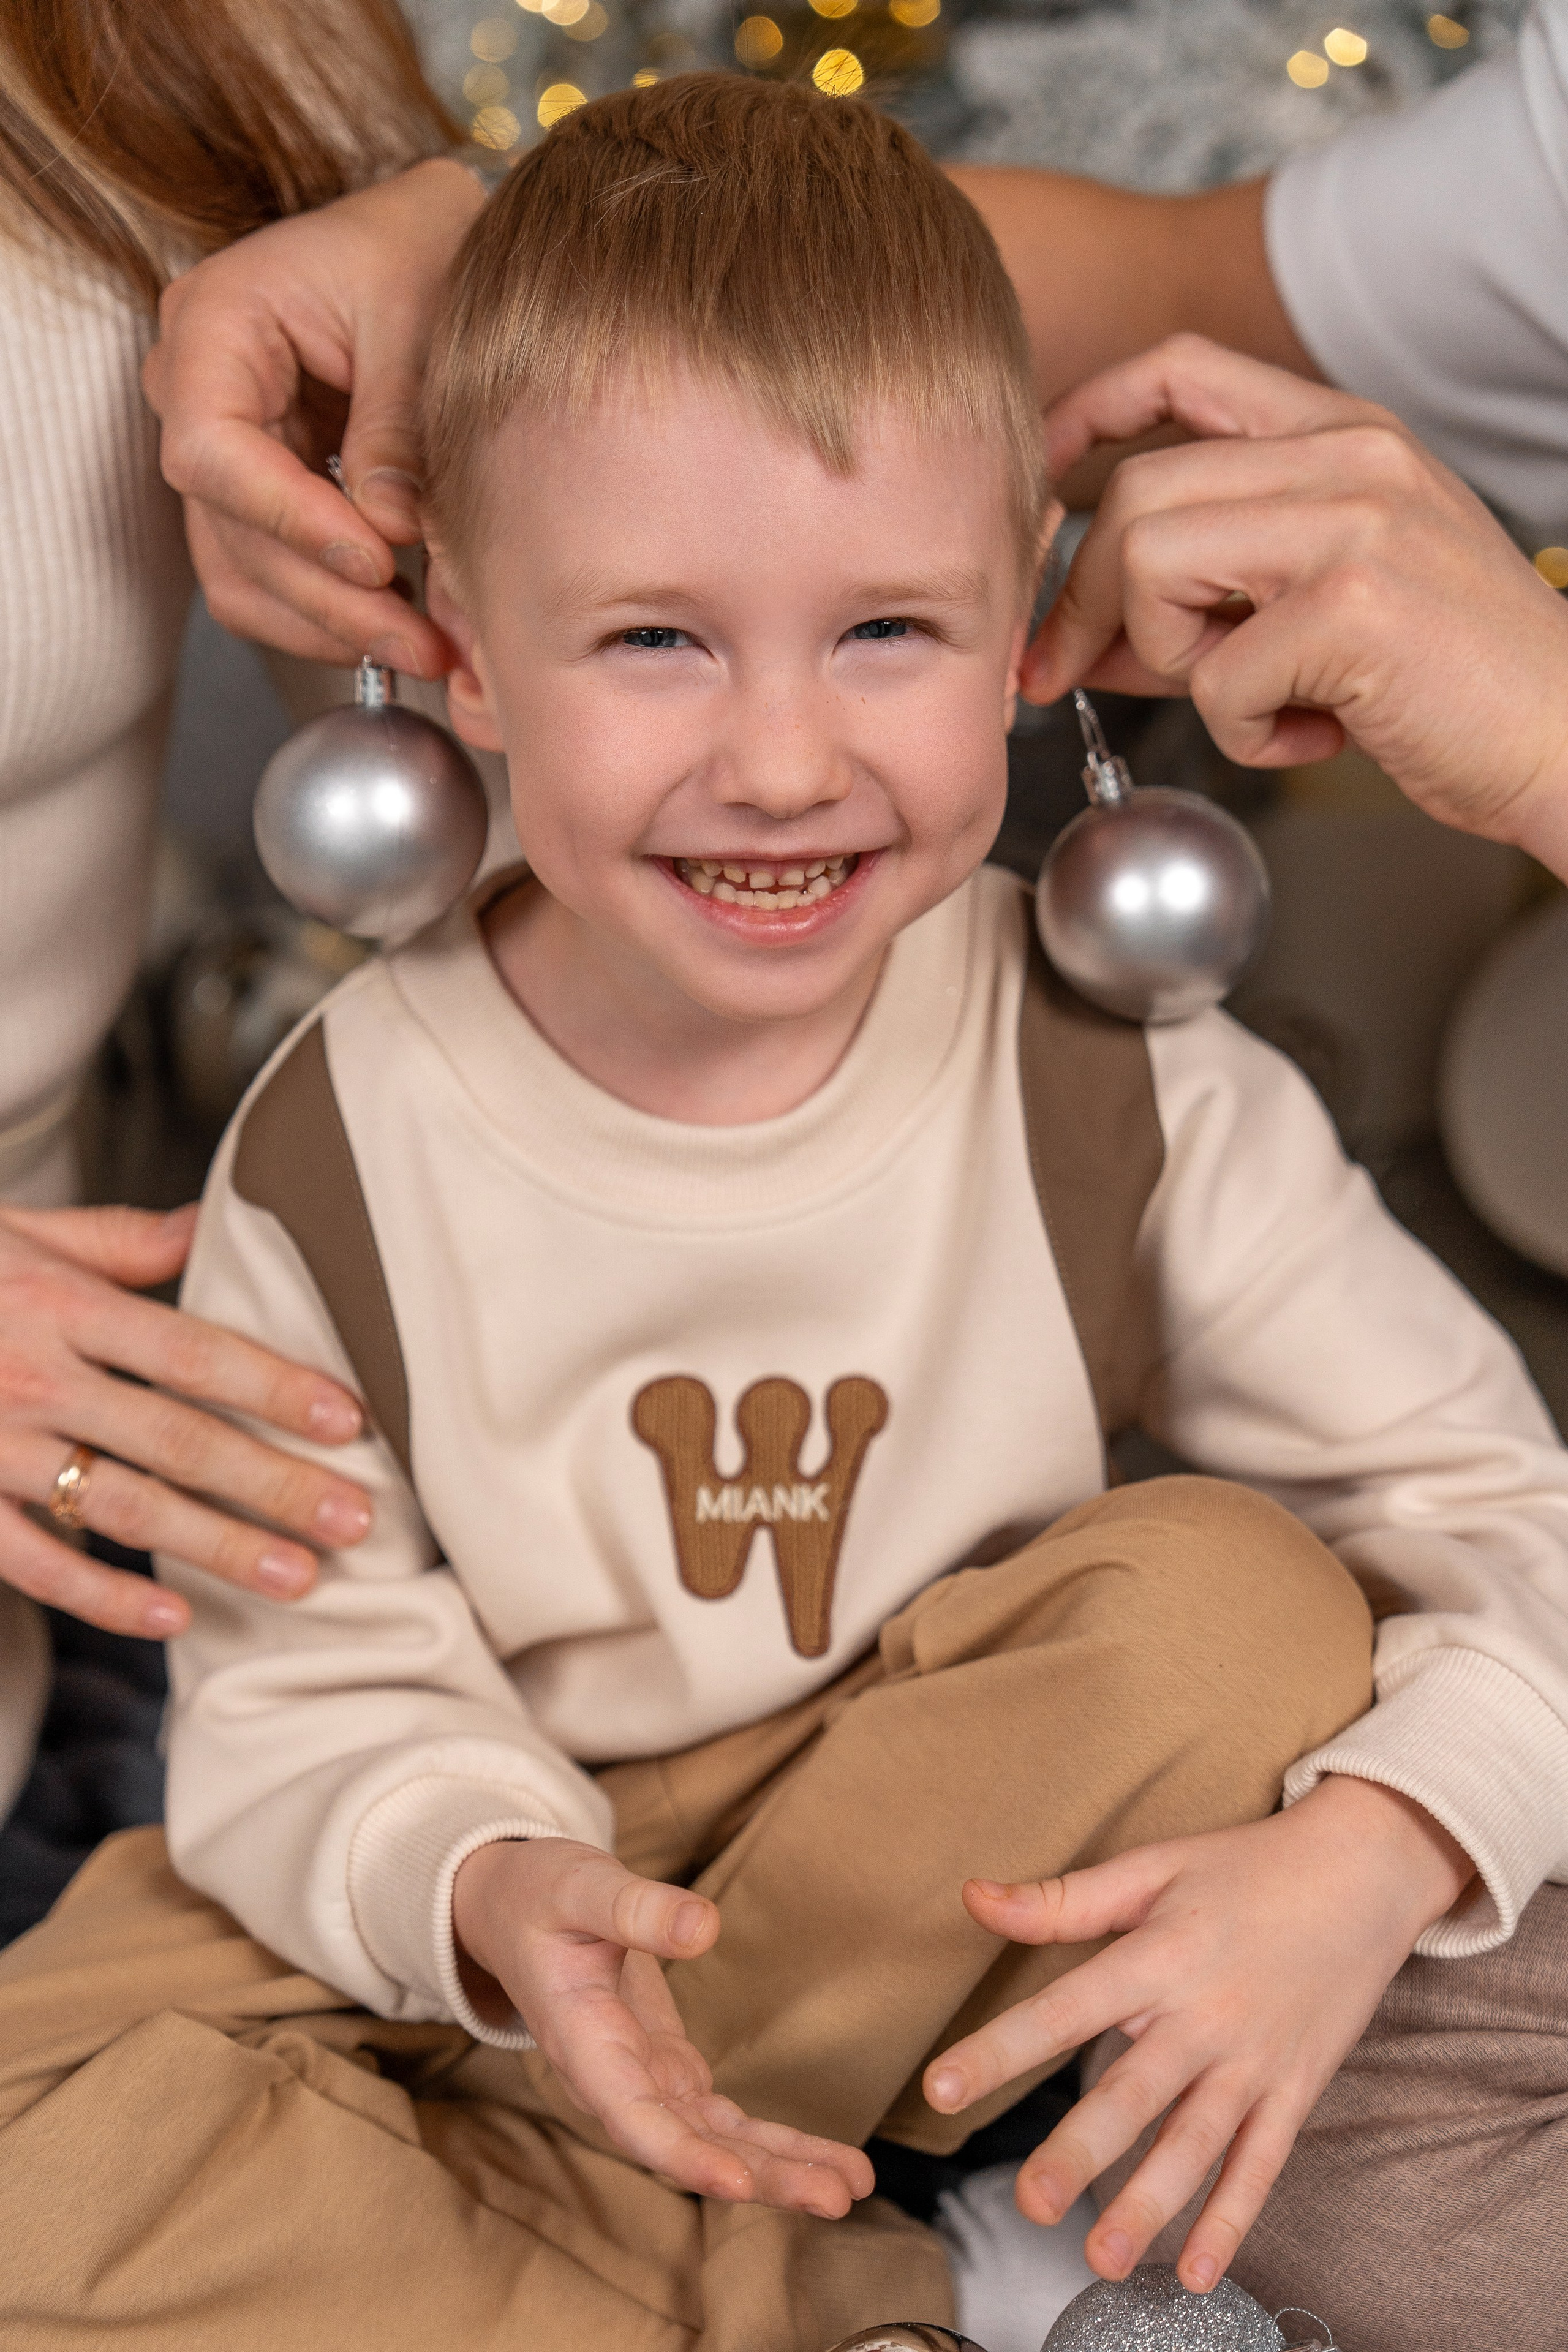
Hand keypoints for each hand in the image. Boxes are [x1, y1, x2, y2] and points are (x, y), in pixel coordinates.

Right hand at [0, 1204, 370, 1636]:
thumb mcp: (20, 1235)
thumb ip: (118, 1240)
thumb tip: (209, 1225)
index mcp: (59, 1305)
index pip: (191, 1351)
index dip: (274, 1387)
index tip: (349, 1421)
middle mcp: (33, 1378)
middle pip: (177, 1439)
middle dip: (275, 1485)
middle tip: (357, 1522)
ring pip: (122, 1507)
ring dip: (217, 1547)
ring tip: (298, 1577)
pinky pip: (34, 1562)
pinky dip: (103, 1594)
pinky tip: (172, 1616)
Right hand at [143, 158, 484, 675]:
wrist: (422, 241)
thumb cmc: (416, 250)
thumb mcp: (420, 315)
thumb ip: (397, 425)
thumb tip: (390, 531)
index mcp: (213, 322)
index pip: (210, 451)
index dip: (288, 519)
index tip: (375, 561)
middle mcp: (193, 391)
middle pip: (230, 530)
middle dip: (330, 597)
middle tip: (426, 643)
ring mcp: (219, 449)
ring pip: (242, 573)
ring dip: (329, 624)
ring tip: (426, 649)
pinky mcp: (255, 493)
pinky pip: (266, 580)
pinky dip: (325, 617)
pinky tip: (396, 627)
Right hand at [452, 1837, 874, 2215]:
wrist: (518, 1912)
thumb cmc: (541, 1897)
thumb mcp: (579, 1886)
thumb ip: (636, 1909)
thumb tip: (705, 1927)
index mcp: (582, 2042)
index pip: (634, 2117)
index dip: (684, 2156)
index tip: (738, 2183)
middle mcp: (613, 2080)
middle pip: (689, 2145)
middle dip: (761, 2177)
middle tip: (836, 2197)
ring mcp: (645, 2081)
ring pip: (715, 2140)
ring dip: (780, 2167)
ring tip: (850, 2185)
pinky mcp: (669, 2071)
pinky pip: (724, 2119)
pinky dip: (772, 2141)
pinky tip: (824, 2160)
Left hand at [924, 1775, 1472, 2291]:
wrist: (1363, 1873)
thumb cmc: (1244, 1868)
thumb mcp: (1152, 1868)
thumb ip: (1062, 1899)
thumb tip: (973, 1897)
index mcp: (1157, 1956)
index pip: (1065, 2008)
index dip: (1001, 2048)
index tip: (940, 2088)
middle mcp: (1203, 2016)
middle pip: (1133, 2092)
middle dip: (1080, 2151)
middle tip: (1029, 2204)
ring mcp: (1253, 2061)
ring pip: (1194, 2144)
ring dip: (1148, 2205)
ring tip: (1102, 2259)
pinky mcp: (1294, 2090)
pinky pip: (1261, 2165)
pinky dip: (1231, 2221)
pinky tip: (1197, 2274)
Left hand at [1026, 334, 1567, 880]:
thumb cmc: (1452, 681)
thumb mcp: (1324, 600)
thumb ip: (1209, 590)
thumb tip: (1077, 628)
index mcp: (1344, 432)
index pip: (1178, 370)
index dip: (1084, 421)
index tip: (1035, 495)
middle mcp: (1350, 455)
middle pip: (1134, 493)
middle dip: (1082, 599)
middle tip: (1077, 672)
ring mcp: (1355, 523)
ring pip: (1150, 564)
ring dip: (1168, 658)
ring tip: (1248, 697)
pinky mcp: (1353, 608)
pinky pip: (1214, 678)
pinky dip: (1240, 732)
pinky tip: (1307, 735)